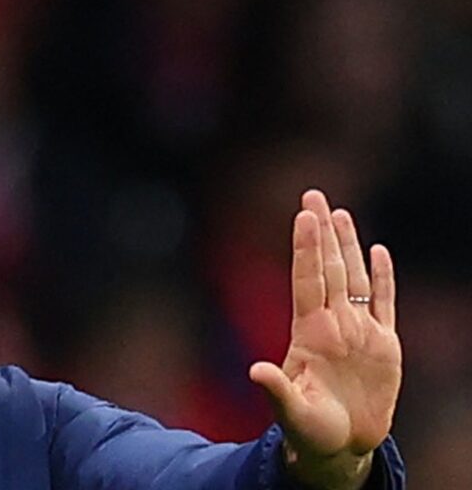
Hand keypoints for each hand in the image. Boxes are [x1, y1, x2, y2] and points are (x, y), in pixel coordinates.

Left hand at [249, 190, 401, 488]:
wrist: (340, 446)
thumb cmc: (311, 430)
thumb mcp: (292, 411)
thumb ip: (276, 390)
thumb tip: (255, 371)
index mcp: (310, 333)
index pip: (307, 280)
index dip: (306, 248)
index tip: (303, 216)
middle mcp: (333, 324)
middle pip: (328, 267)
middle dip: (321, 231)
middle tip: (312, 194)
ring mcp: (358, 331)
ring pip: (353, 277)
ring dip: (347, 245)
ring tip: (338, 212)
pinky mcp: (384, 345)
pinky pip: (384, 303)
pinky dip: (382, 278)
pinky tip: (377, 251)